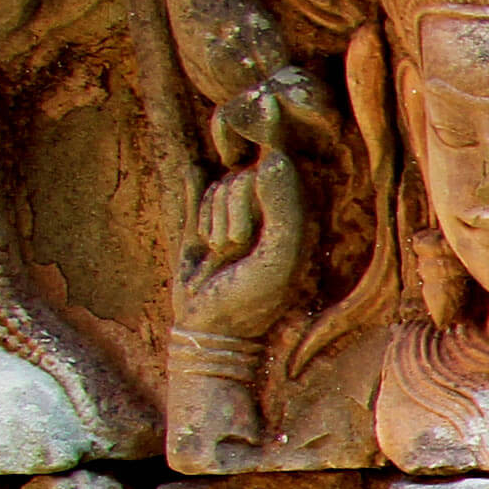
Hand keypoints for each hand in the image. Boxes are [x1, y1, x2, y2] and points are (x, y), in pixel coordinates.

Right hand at [173, 150, 302, 337]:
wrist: (215, 331)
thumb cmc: (256, 296)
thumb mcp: (280, 254)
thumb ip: (283, 207)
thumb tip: (272, 158)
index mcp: (295, 215)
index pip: (272, 169)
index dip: (253, 179)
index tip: (243, 222)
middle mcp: (268, 210)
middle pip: (239, 178)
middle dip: (230, 211)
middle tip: (235, 247)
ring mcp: (234, 214)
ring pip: (217, 187)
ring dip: (213, 220)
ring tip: (221, 251)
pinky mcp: (204, 222)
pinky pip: (194, 189)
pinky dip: (193, 188)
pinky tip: (193, 172)